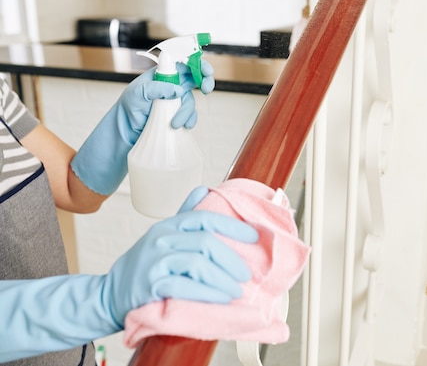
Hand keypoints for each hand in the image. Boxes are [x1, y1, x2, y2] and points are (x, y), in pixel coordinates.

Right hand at [0, 187, 257, 360]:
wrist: (110, 293)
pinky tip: (221, 298)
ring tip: (237, 290)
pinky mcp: (151, 284)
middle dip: (231, 258)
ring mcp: (155, 261)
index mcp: (169, 226)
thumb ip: (184, 214)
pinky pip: (185, 286)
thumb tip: (205, 190)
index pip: (205, 217)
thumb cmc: (144, 266)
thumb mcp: (164, 236)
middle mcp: (162, 239)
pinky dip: (208, 292)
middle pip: (205, 242)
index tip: (253, 235)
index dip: (232, 226)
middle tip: (247, 273)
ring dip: (223, 278)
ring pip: (198, 263)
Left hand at [71, 60, 214, 194]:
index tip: (206, 72)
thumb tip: (177, 90)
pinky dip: (189, 121)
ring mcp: (176, 100)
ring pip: (192, 101)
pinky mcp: (178, 114)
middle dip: (206, 81)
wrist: (127, 129)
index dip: (198, 64)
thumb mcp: (138, 92)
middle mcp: (172, 84)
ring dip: (186, 112)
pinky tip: (182, 127)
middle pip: (196, 78)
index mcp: (164, 74)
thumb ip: (157, 88)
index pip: (184, 63)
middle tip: (206, 89)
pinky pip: (191, 116)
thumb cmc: (129, 106)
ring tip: (173, 123)